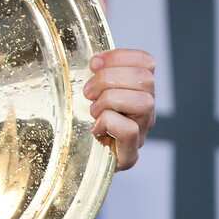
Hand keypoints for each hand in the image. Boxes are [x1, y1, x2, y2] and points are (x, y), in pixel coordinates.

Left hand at [83, 48, 154, 170]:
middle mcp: (145, 110)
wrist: (72, 161)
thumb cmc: (76, 120)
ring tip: (94, 111)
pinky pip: (130, 130)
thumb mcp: (85, 90)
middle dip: (109, 79)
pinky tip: (96, 127)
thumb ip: (93, 73)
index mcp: (136, 90)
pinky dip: (109, 123)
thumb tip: (94, 60)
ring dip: (110, 101)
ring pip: (144, 102)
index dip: (119, 57)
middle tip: (88, 93)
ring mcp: (141, 133)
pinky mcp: (129, 155)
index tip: (94, 64)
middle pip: (145, 79)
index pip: (146, 62)